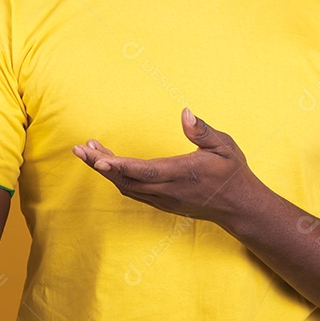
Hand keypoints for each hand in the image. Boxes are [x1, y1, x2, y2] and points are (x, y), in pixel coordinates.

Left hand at [72, 108, 256, 225]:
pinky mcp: (162, 203)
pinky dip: (116, 177)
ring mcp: (163, 199)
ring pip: (126, 187)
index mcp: (182, 174)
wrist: (240, 208)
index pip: (145, 172)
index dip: (120, 166)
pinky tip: (107, 164)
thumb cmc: (232, 173)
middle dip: (100, 166)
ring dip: (106, 170)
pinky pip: (132, 191)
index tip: (98, 159)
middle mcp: (168, 190)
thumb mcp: (225, 147)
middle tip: (79, 150)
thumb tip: (185, 112)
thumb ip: (203, 131)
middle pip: (126, 180)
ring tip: (88, 151)